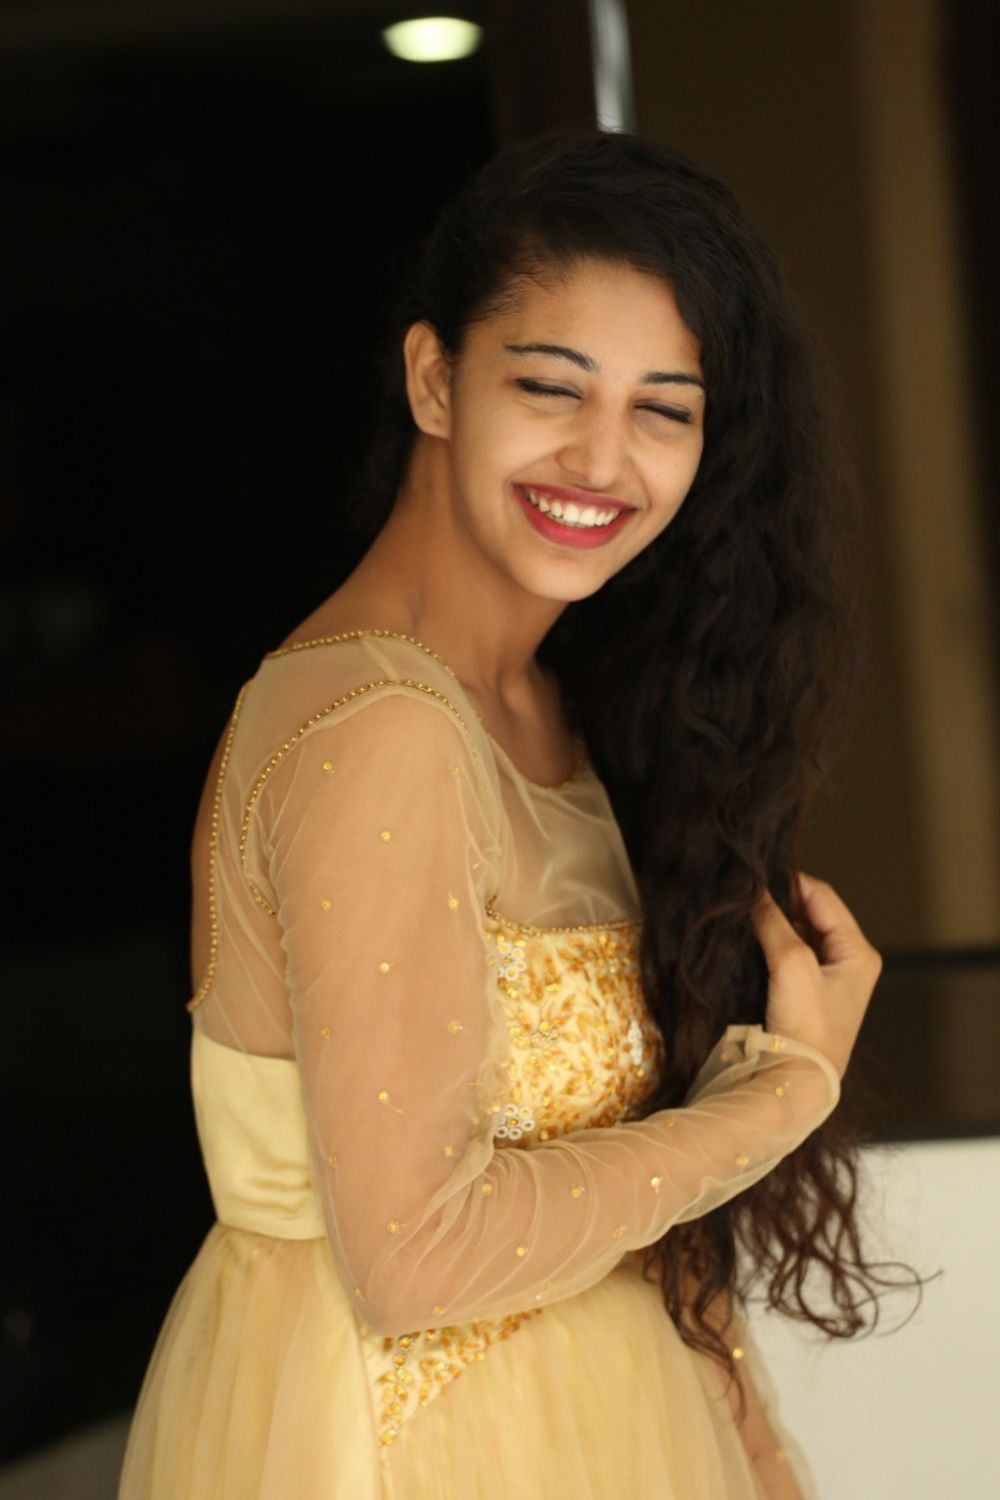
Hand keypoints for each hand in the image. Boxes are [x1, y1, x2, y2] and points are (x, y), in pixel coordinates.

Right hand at [750, 872, 881, 1080]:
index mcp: (859, 952)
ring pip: (796, 934)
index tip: (753, 877)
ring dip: (771, 924)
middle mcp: (848, 962)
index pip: (822, 896)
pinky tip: (746, 941)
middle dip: (778, 902)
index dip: (789, 881)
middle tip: (743, 895)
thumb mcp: (792, 965)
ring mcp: (827, 981)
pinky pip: (787, 957)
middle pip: (810, 913)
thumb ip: (774, 921)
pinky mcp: (805, 996)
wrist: (796, 1084)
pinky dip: (768, 945)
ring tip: (740, 915)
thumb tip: (753, 890)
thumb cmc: (805, 1028)